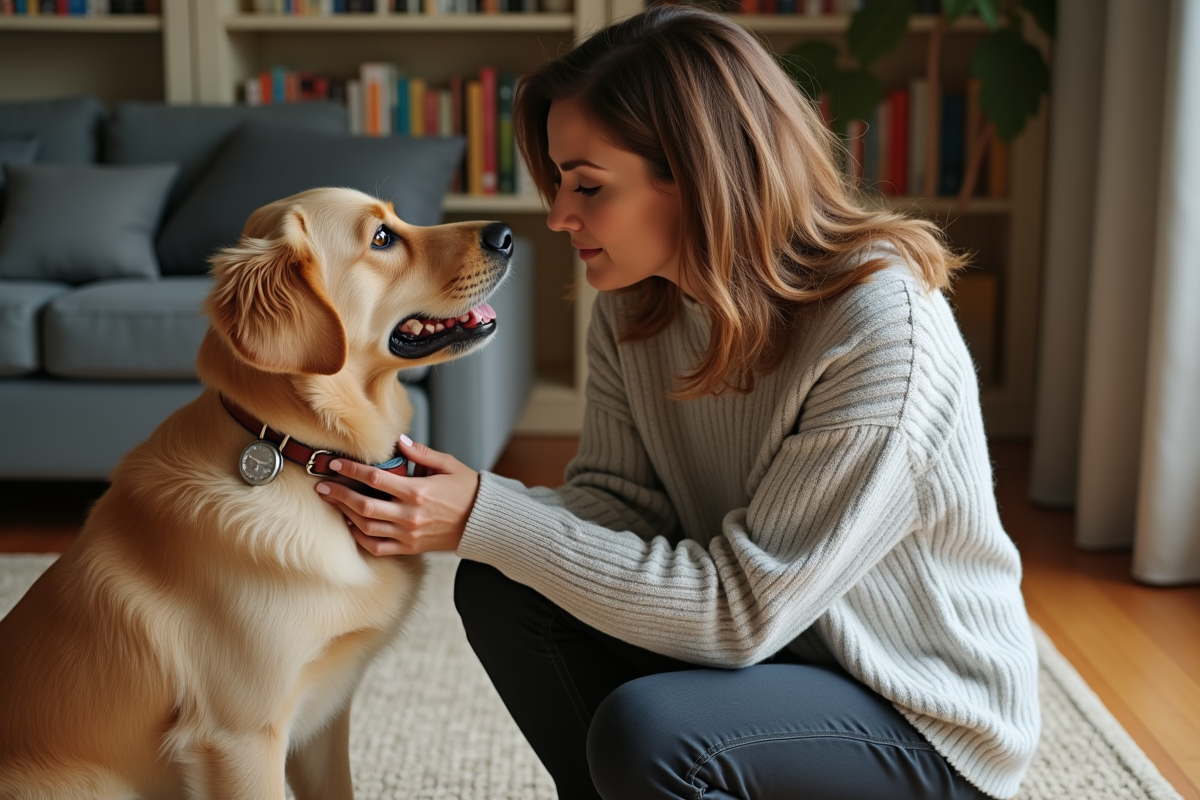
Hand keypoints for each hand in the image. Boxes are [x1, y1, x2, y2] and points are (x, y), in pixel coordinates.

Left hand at [314, 435, 480, 556]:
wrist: (483, 522)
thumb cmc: (467, 490)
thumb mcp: (448, 464)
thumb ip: (421, 453)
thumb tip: (399, 441)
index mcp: (417, 491)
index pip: (375, 479)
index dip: (351, 471)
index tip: (335, 465)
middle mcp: (409, 515)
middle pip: (363, 505)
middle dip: (338, 494)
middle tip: (321, 486)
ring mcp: (408, 533)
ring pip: (366, 526)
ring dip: (345, 514)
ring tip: (332, 503)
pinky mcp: (410, 547)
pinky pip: (377, 546)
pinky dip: (360, 537)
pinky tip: (351, 525)